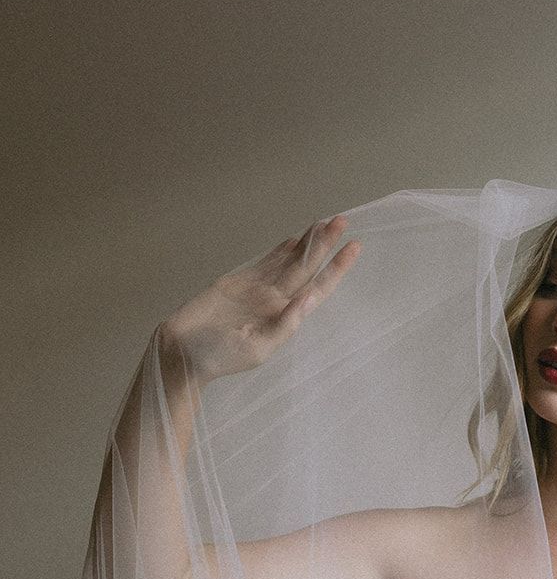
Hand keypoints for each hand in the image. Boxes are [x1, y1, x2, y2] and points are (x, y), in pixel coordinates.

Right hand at [159, 215, 360, 383]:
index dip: (336, 269)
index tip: (354, 248)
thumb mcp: (258, 348)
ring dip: (306, 243)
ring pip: (288, 261)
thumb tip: (310, 297)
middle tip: (342, 221)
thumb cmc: (219, 357)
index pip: (318, 289)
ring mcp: (258, 290)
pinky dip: (280, 251)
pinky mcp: (237, 282)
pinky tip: (294, 239)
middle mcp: (276, 302)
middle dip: (325, 245)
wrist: (181, 351)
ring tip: (325, 223)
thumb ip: (285, 324)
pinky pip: (265, 263)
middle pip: (307, 269)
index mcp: (286, 319)